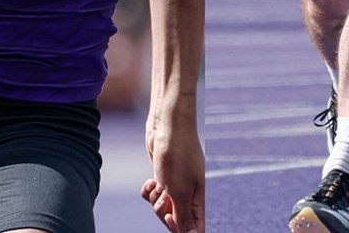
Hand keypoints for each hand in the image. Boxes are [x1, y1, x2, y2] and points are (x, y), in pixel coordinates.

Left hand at [141, 110, 203, 232]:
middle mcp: (189, 194)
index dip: (182, 229)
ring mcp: (176, 185)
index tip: (170, 217)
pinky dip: (149, 190)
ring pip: (162, 207)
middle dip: (165, 213)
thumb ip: (184, 218)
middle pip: (176, 220)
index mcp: (199, 199)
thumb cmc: (177, 157)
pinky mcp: (163, 177)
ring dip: (156, 200)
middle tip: (164, 197)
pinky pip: (152, 195)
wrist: (167, 126)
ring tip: (160, 185)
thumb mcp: (179, 192)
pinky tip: (151, 180)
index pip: (195, 227)